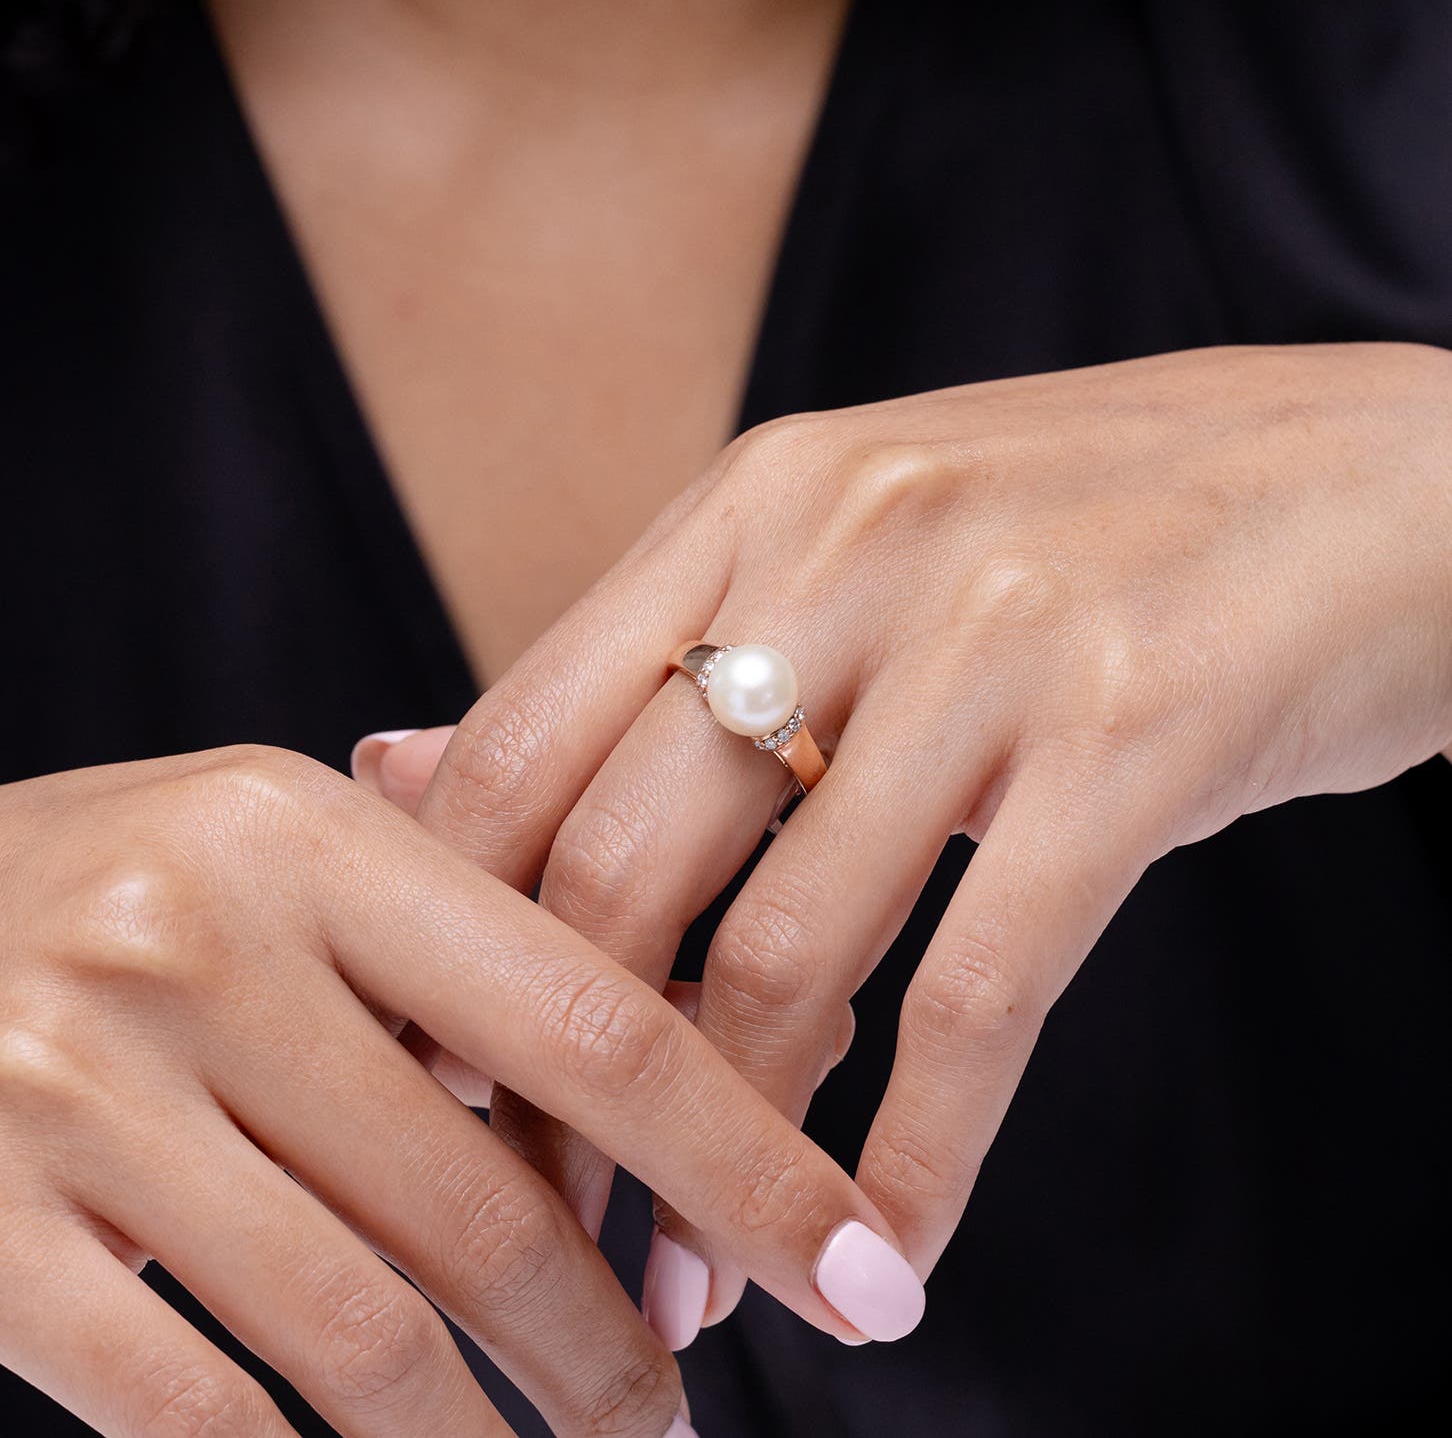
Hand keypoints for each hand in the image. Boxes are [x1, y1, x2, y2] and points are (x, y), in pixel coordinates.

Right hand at [0, 747, 922, 1436]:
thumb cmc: (99, 887)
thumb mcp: (269, 849)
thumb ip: (448, 917)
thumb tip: (674, 1024)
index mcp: (307, 831)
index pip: (586, 1011)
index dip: (747, 1157)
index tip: (869, 1274)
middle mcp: (198, 940)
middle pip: (479, 1199)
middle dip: (614, 1344)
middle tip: (683, 1415)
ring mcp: (73, 1086)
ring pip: (357, 1330)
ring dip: (495, 1437)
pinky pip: (190, 1413)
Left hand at [402, 342, 1451, 1345]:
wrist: (1382, 482)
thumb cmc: (1091, 537)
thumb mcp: (848, 558)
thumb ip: (643, 667)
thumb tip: (401, 764)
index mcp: (754, 498)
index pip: (517, 744)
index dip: (449, 936)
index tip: (447, 1082)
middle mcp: (848, 546)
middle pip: (614, 868)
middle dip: (564, 1086)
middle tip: (554, 1217)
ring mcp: (994, 633)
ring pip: (781, 955)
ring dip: (726, 1159)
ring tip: (707, 1274)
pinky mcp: (1138, 734)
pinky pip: (977, 997)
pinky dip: (914, 1160)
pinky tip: (885, 1254)